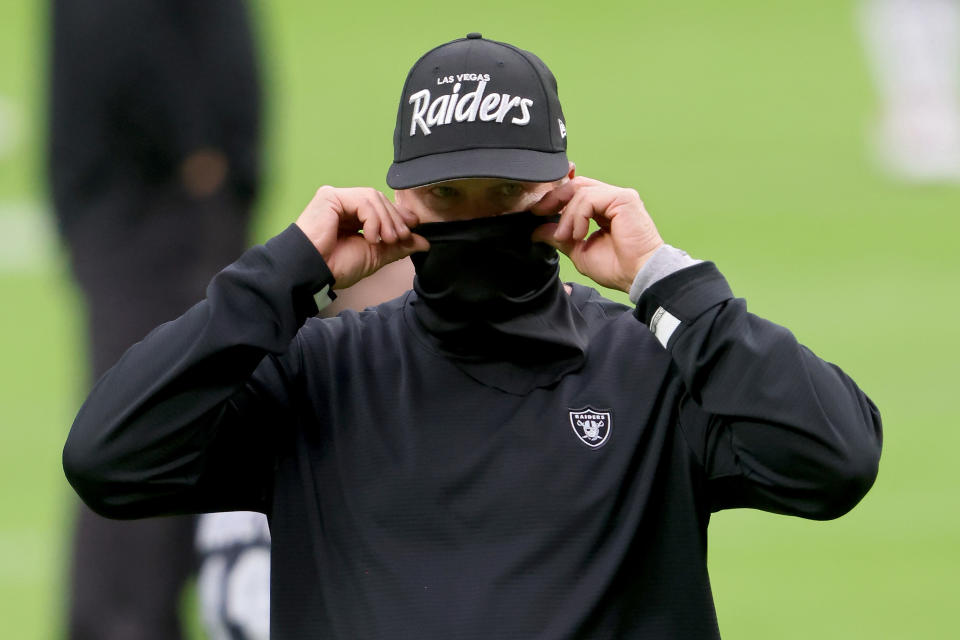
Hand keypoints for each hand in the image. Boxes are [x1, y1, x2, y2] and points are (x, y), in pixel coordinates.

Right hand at [295, 186, 428, 288]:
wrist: (314, 273)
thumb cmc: (336, 267)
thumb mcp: (375, 256)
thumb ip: (398, 247)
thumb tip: (424, 243)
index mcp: (351, 217)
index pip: (381, 207)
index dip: (399, 216)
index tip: (412, 229)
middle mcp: (343, 205)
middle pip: (379, 200)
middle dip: (395, 219)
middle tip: (401, 238)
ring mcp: (336, 199)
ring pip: (373, 197)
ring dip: (386, 220)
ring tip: (387, 239)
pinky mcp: (329, 197)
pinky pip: (362, 200)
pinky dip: (373, 218)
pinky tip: (371, 236)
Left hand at [531, 177, 663, 292]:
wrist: (637, 276)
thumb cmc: (617, 267)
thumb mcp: (579, 251)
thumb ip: (560, 238)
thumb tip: (537, 231)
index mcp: (604, 209)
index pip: (576, 192)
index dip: (555, 198)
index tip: (538, 212)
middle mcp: (612, 199)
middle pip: (576, 185)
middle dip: (554, 198)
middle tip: (540, 213)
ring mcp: (619, 196)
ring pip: (580, 191)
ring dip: (567, 216)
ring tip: (566, 236)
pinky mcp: (624, 198)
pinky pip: (590, 198)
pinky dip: (578, 216)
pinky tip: (580, 234)